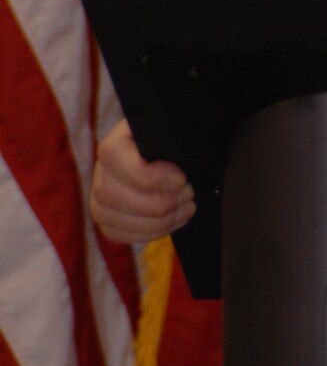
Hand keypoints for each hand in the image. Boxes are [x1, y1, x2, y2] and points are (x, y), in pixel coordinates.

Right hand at [89, 118, 194, 244]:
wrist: (171, 150)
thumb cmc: (176, 139)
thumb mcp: (175, 131)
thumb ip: (172, 138)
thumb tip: (178, 165)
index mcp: (116, 141)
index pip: (114, 157)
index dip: (149, 176)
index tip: (181, 179)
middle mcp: (101, 168)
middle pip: (109, 195)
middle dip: (157, 203)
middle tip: (188, 195)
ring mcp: (99, 194)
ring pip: (110, 218)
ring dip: (157, 221)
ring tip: (186, 208)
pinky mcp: (107, 217)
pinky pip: (117, 234)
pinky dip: (149, 233)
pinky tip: (174, 221)